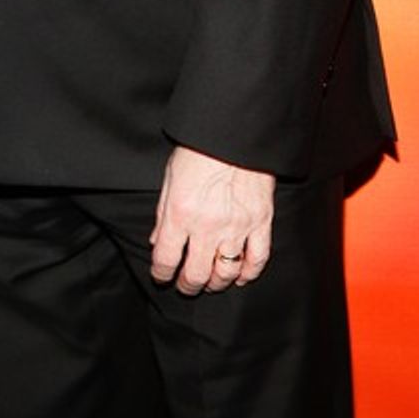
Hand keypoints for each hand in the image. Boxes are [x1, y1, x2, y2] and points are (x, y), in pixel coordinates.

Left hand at [149, 145, 274, 294]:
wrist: (235, 132)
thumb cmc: (199, 148)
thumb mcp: (170, 176)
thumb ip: (163, 213)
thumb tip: (157, 241)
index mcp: (180, 213)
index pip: (166, 259)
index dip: (161, 273)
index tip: (161, 276)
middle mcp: (208, 226)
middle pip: (196, 274)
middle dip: (187, 285)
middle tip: (185, 285)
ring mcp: (237, 227)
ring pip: (226, 274)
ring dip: (216, 283)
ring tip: (210, 282)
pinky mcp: (261, 223)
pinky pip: (257, 260)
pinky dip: (248, 274)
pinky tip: (240, 277)